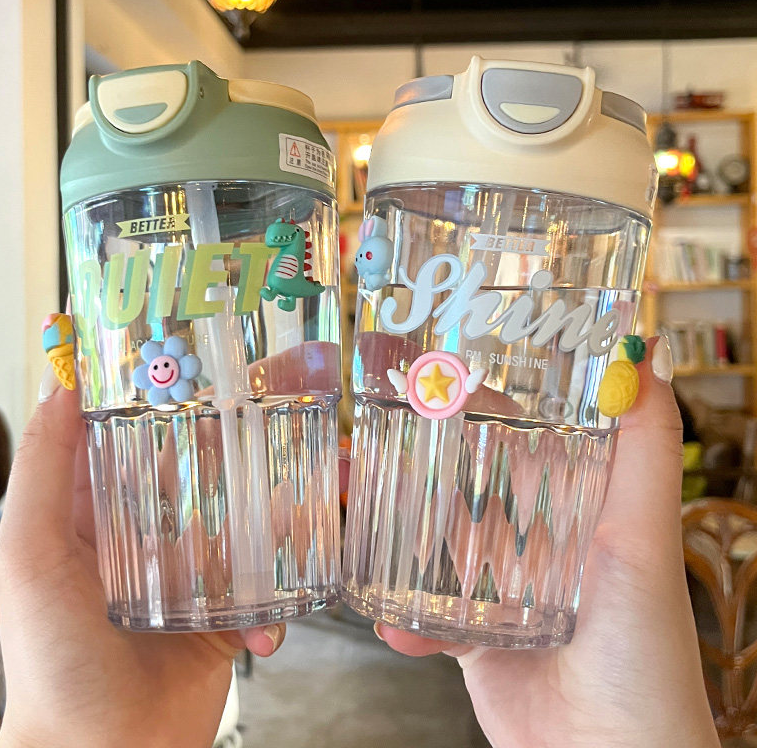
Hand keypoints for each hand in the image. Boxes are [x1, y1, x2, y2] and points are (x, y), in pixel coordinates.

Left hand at [0, 381, 283, 747]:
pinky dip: (282, 582)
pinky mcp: (227, 614)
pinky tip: (289, 585)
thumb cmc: (55, 662)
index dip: (165, 403)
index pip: (133, 441)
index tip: (208, 367)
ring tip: (322, 481)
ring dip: (277, 507)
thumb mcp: (31, 557)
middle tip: (283, 412)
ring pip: (243, 522)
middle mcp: (148, 538)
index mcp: (97, 517)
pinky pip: (265, 582)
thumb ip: (45, 472)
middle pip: (200, 474)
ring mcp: (192, 575)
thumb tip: (61, 387)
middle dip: (238, 447)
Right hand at [374, 337, 719, 747]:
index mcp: (574, 507)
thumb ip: (645, 448)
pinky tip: (385, 618)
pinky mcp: (473, 639)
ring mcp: (500, 589)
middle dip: (421, 460)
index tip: (431, 372)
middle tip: (369, 439)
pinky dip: (402, 615)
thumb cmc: (640, 650)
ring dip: (395, 531)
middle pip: (466, 482)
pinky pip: (423, 615)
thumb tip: (650, 353)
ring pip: (435, 542)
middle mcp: (535, 541)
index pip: (520, 435)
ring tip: (352, 512)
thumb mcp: (642, 534)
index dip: (478, 401)